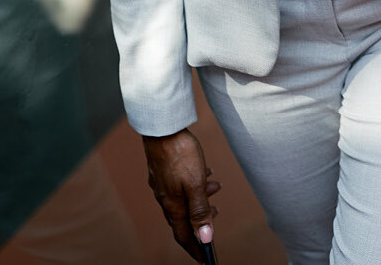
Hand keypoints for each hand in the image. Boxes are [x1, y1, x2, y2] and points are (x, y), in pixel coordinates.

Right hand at [142, 129, 220, 260]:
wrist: (163, 129)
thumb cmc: (180, 155)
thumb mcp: (196, 184)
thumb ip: (200, 211)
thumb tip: (206, 238)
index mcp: (173, 206)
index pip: (184, 236)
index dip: (195, 248)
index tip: (205, 259)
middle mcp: (165, 199)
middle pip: (184, 218)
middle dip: (201, 221)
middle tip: (217, 215)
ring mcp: (163, 186)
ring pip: (184, 199)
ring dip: (201, 198)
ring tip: (216, 187)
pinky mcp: (164, 172)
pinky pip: (181, 185)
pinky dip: (195, 185)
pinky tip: (205, 173)